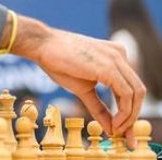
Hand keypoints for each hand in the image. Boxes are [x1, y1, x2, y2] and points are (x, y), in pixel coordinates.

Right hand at [10, 14, 145, 145]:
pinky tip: (113, 123)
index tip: (123, 131)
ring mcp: (116, 58)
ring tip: (117, 130)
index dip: (130, 111)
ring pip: (136, 93)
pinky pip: (125, 93)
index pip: (131, 87)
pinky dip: (123, 112)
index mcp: (115, 57)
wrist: (42, 45)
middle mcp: (119, 54)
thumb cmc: (58, 63)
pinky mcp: (109, 66)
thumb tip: (110, 129)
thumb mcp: (83, 89)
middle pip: (138, 91)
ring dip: (129, 117)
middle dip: (133, 116)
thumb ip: (99, 106)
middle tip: (124, 135)